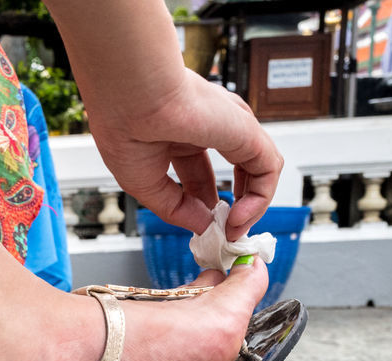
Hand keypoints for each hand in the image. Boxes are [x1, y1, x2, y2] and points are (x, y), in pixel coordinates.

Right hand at [86, 69, 282, 239]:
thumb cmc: (125, 127)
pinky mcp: (247, 132)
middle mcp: (207, 126)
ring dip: (249, 206)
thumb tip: (202, 225)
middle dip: (229, 205)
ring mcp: (229, 127)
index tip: (198, 228)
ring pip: (256, 170)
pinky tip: (238, 218)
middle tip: (222, 232)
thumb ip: (175, 208)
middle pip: (233, 171)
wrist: (133, 96)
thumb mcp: (144, 183)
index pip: (199, 174)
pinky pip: (267, 170)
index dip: (199, 204)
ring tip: (233, 229)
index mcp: (177, 133)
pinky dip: (258, 200)